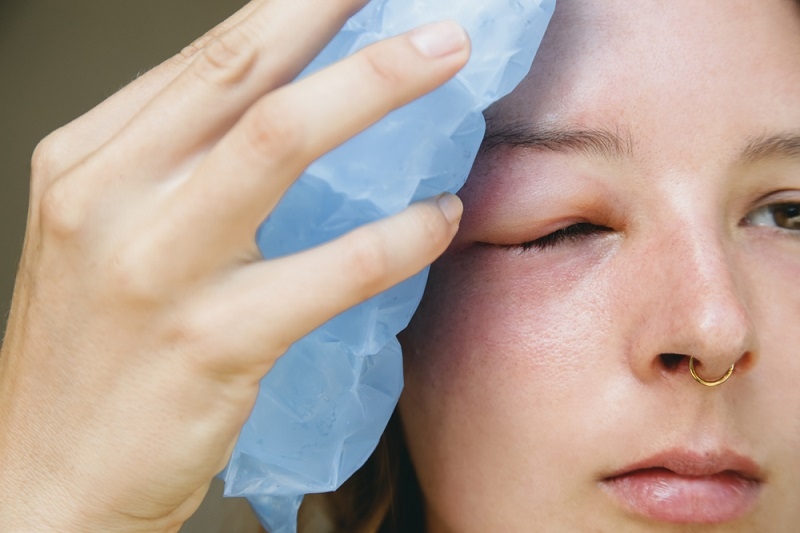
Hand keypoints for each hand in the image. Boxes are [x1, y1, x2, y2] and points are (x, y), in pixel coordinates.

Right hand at [0, 1, 467, 530]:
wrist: (48, 482)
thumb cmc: (91, 361)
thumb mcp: (106, 241)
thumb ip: (176, 172)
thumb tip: (280, 110)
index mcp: (86, 163)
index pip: (204, 59)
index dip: (293, 11)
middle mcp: (112, 197)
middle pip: (243, 73)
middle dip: (342, 21)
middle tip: (425, 11)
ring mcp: (159, 268)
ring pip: (281, 140)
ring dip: (378, 87)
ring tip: (446, 62)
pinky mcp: (211, 342)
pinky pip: (333, 268)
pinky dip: (401, 235)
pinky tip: (440, 217)